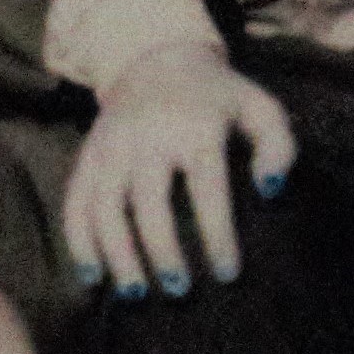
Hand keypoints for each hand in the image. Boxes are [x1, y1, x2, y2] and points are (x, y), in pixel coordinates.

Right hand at [63, 39, 296, 298]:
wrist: (157, 59)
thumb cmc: (218, 98)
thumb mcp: (258, 108)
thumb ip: (278, 146)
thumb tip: (270, 189)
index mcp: (194, 125)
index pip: (206, 188)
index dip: (217, 234)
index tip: (228, 273)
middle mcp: (147, 135)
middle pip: (149, 202)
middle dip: (162, 251)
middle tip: (180, 290)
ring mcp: (111, 146)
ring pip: (105, 207)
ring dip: (117, 254)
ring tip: (136, 294)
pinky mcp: (87, 155)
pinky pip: (75, 202)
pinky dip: (79, 242)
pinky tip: (93, 277)